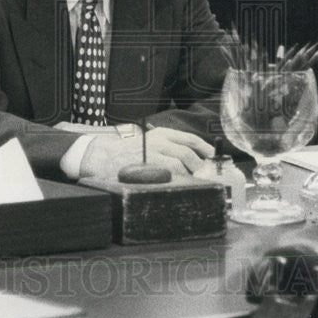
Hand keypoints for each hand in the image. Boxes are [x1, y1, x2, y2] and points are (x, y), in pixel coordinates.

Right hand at [80, 126, 213, 180]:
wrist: (104, 157)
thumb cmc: (130, 153)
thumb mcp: (151, 142)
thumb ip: (170, 147)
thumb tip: (195, 159)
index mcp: (162, 133)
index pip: (190, 139)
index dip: (205, 148)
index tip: (213, 157)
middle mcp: (159, 140)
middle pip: (188, 153)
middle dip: (199, 166)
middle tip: (204, 175)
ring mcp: (153, 154)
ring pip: (181, 164)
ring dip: (190, 174)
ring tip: (192, 181)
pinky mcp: (148, 166)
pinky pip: (169, 174)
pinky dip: (178, 179)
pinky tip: (178, 184)